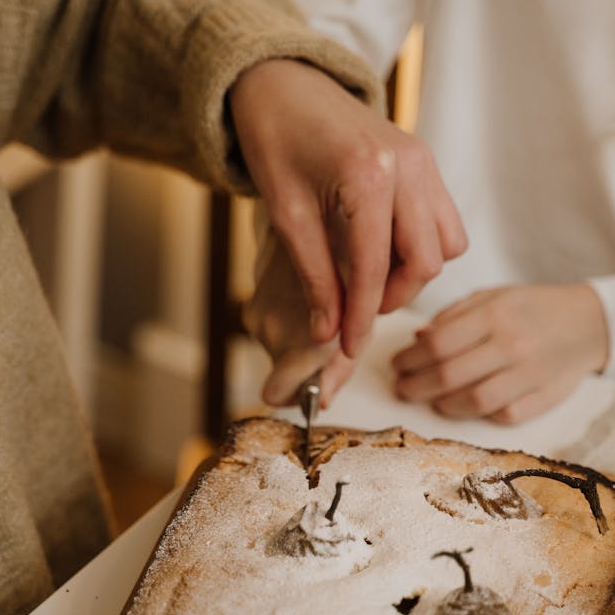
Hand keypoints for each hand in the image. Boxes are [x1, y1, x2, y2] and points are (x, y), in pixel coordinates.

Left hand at [230, 58, 466, 360]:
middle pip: (425, 261)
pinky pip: (444, 221)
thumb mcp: (287, 214)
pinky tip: (384, 252)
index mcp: (368, 176)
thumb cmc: (276, 141)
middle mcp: (408, 166)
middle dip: (393, 297)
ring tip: (370, 281)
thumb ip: (314, 276)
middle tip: (354, 311)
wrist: (284, 84)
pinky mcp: (426, 162)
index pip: (376, 267)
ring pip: (445, 244)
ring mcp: (424, 161)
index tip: (346, 348)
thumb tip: (328, 333)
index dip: (361, 315)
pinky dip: (422, 247)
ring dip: (413, 273)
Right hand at [243, 225, 356, 406]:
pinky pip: (273, 324)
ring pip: (278, 348)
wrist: (315, 214)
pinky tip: (311, 298)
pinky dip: (292, 320)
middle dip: (307, 364)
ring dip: (301, 339)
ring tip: (327, 311)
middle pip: (281, 373)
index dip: (298, 395)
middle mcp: (268, 327)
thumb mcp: (360, 323)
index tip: (316, 382)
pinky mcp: (254, 295)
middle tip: (336, 337)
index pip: (275, 393)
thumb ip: (339, 367)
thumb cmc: (348, 269)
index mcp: (296, 340)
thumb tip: (321, 400)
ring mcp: (256, 310)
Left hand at [391, 283, 609, 423]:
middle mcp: (511, 345)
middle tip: (402, 388)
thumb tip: (417, 339)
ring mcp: (529, 375)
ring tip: (431, 400)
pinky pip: (503, 415)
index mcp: (495, 314)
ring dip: (443, 404)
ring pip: (473, 401)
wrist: (589, 323)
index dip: (409, 358)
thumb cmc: (532, 308)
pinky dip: (480, 415)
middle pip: (448, 375)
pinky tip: (467, 407)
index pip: (438, 343)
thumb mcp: (494, 297)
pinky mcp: (544, 399)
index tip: (396, 364)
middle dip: (415, 386)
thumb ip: (454, 316)